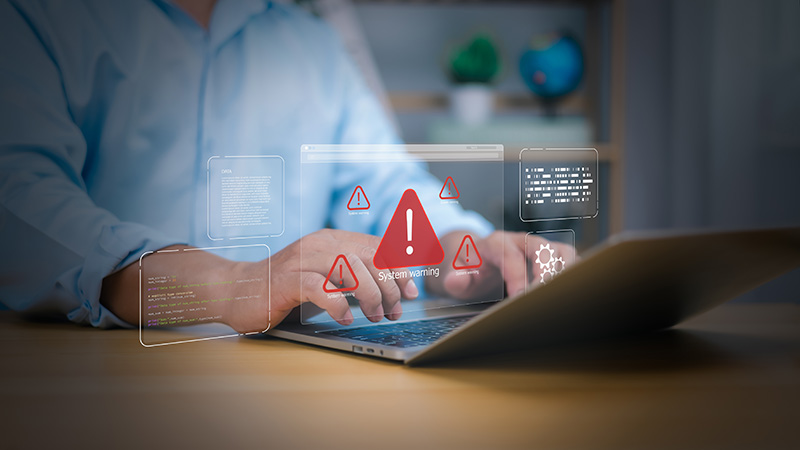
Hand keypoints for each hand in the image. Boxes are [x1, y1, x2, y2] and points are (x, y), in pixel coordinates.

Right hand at [253, 229, 418, 328]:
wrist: (237, 291)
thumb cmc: (287, 289)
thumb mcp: (326, 278)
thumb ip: (354, 278)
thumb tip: (393, 291)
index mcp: (332, 240)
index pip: (377, 246)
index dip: (399, 269)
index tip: (411, 292)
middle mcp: (319, 244)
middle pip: (368, 256)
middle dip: (389, 286)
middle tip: (393, 311)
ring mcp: (301, 260)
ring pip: (349, 267)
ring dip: (369, 294)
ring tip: (375, 316)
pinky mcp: (286, 281)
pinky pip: (320, 288)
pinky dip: (338, 305)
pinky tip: (346, 319)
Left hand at [425, 230, 576, 300]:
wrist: (476, 257)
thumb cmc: (469, 268)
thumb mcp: (456, 274)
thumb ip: (456, 278)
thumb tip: (455, 280)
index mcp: (495, 243)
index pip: (510, 255)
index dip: (516, 276)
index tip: (519, 296)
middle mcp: (519, 241)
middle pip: (541, 247)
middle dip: (545, 272)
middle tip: (544, 297)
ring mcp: (537, 246)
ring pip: (560, 250)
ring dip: (565, 271)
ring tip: (562, 294)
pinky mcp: (550, 254)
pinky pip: (569, 258)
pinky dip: (573, 273)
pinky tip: (570, 292)